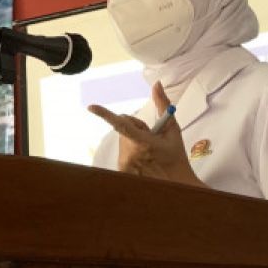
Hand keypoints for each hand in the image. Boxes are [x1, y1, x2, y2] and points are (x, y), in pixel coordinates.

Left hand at [88, 83, 204, 186]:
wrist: (176, 183)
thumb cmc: (175, 156)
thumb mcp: (172, 130)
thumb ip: (163, 106)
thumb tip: (156, 84)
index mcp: (144, 141)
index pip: (121, 124)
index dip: (105, 115)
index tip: (91, 107)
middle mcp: (130, 153)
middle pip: (123, 128)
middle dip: (135, 128)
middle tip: (151, 139)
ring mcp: (124, 163)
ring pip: (122, 140)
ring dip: (133, 140)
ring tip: (148, 152)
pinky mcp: (121, 170)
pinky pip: (121, 152)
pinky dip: (130, 152)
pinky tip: (143, 160)